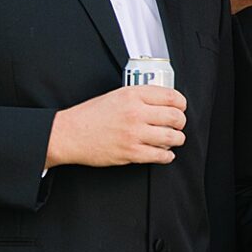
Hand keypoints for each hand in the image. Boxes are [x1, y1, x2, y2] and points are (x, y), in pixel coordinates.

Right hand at [45, 84, 186, 168]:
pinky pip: (161, 156)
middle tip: (178, 125)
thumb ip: (139, 97)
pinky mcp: (132, 153)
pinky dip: (167, 155)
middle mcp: (135, 113)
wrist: (70, 134)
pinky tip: (164, 152)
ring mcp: (135, 134)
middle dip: (180, 123)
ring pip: (173, 138)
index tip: (181, 107)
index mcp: (132, 95)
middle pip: (176, 117)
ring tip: (172, 139)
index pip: (171, 96)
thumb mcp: (116, 96)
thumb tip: (163, 102)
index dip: (181, 104)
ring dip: (177, 139)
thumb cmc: (91, 115)